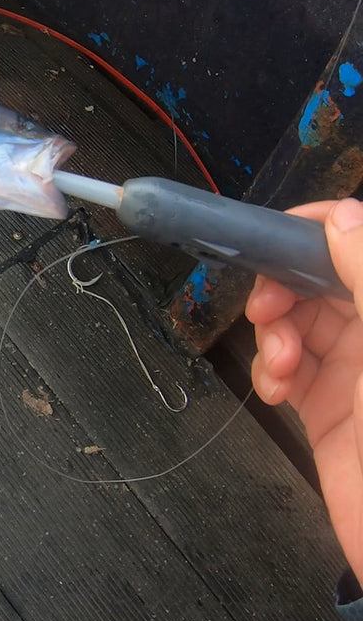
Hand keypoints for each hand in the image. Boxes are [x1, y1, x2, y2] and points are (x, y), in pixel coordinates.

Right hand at [246, 198, 362, 580]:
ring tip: (280, 368)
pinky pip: (284, 368)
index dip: (314, 231)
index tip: (273, 239)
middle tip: (266, 312)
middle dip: (281, 291)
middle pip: (314, 281)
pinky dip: (269, 372)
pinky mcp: (324, 403)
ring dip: (272, 336)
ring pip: (292, 323)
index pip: (354, 243)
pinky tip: (275, 391)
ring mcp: (352, 367)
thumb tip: (340, 217)